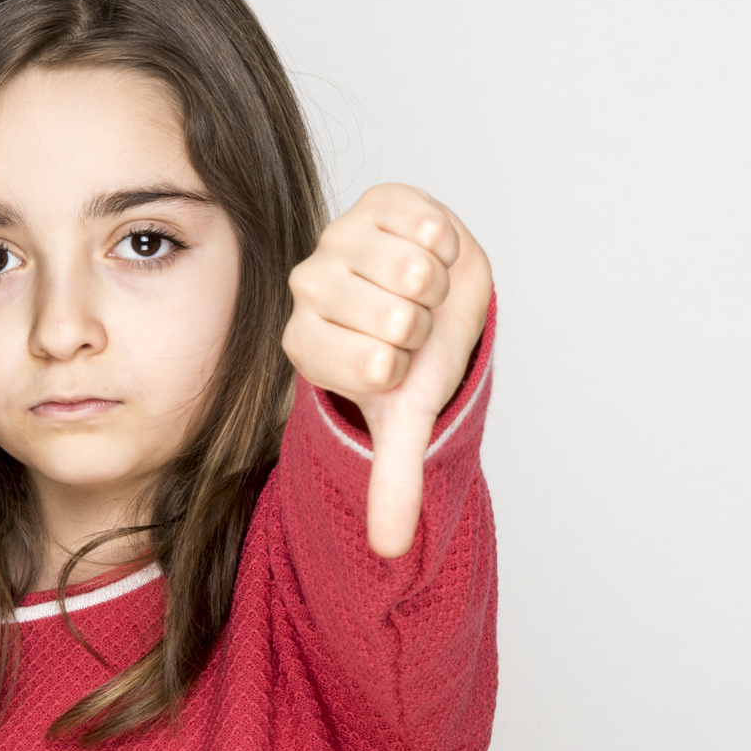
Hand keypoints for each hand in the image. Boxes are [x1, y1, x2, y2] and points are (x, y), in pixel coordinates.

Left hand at [282, 184, 492, 557]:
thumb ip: (393, 479)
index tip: (397, 365)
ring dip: (436, 285)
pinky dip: (443, 243)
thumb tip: (389, 549)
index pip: (373, 367)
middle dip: (425, 327)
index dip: (404, 368)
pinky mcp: (373, 200)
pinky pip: (425, 224)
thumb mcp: (405, 417)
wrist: (439, 291)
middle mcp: (308, 289)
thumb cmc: (416, 354)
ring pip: (411, 269)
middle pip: (396, 318)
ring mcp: (336, 238)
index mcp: (306, 344)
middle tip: (413, 323)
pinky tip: (427, 250)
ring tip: (421, 289)